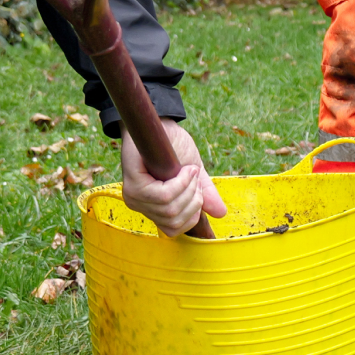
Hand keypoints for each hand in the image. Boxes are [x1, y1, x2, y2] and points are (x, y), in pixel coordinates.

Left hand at [120, 119, 226, 236]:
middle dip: (193, 198)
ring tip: (189, 170)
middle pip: (174, 219)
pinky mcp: (133, 184)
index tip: (197, 190)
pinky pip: (163, 196)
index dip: (192, 212)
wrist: (162, 124)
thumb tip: (221, 213)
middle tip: (193, 176)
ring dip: (188, 188)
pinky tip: (184, 169)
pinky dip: (181, 182)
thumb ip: (204, 194)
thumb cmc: (174, 147)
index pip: (173, 229)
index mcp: (152, 208)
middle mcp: (140, 206)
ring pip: (169, 209)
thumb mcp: (194, 174)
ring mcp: (134, 197)